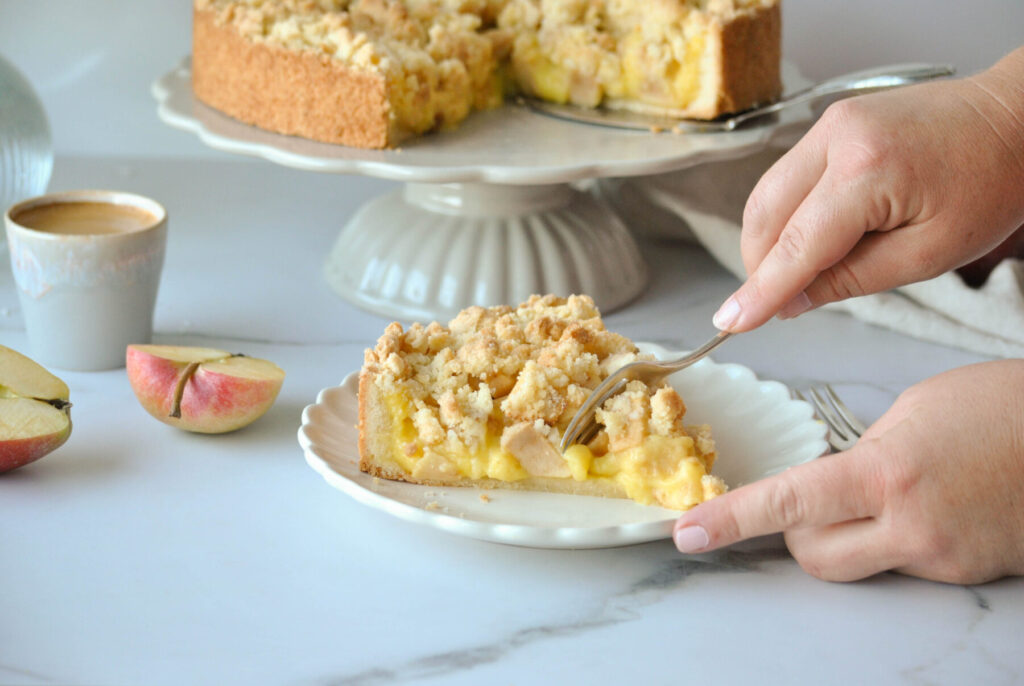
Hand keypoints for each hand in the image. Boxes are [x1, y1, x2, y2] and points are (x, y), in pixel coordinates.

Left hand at [672, 360, 1023, 583]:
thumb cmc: (1005, 408)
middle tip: (817, 496)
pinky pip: (903, 564)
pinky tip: (933, 502)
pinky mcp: (966, 574)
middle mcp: (911, 527)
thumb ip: (865, 449)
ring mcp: (941, 558)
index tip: (688, 532)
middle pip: (810, 554)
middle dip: (795, 529)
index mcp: (887, 473)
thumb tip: (837, 478)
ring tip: (889, 492)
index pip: (789, 503)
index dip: (731, 520)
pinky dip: (896, 538)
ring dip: (846, 536)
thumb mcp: (915, 408)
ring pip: (856, 564)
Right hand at [713, 48, 1023, 331]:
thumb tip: (790, 301)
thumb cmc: (990, 183)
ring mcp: (830, 123)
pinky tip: (807, 238)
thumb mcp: (928, 253)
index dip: (760, 290)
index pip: (796, 245)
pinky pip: (786, 177)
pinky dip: (785, 215)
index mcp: (868, 170)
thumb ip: (851, 280)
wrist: (1017, 118)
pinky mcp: (831, 122)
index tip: (730, 322)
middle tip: (778, 303)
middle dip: (761, 266)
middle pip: (765, 215)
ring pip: (767, 195)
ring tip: (795, 273)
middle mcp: (837, 137)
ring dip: (769, 241)